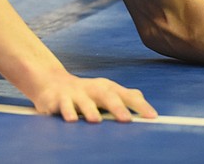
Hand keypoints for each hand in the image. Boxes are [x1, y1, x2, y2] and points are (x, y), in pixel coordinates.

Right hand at [28, 72, 156, 122]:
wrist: (51, 83)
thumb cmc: (85, 93)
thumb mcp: (105, 92)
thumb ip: (124, 97)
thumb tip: (141, 99)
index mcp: (105, 88)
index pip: (125, 95)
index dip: (139, 105)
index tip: (152, 117)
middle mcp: (91, 89)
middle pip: (105, 95)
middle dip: (116, 106)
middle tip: (126, 119)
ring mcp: (73, 93)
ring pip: (82, 101)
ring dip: (89, 109)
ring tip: (95, 120)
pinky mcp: (56, 99)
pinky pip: (62, 106)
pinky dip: (66, 112)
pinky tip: (71, 120)